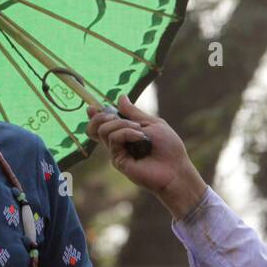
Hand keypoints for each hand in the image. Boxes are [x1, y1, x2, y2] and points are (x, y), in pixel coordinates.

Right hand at [85, 93, 207, 220]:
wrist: (175, 168)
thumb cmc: (168, 147)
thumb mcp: (152, 123)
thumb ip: (134, 113)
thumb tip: (120, 98)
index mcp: (125, 133)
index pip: (102, 125)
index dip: (94, 116)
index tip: (92, 108)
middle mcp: (118, 143)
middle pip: (95, 128)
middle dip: (102, 116)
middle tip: (115, 116)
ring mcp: (117, 152)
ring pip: (103, 130)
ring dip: (121, 124)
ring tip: (138, 129)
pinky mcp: (118, 160)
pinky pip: (114, 139)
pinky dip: (127, 133)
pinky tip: (140, 137)